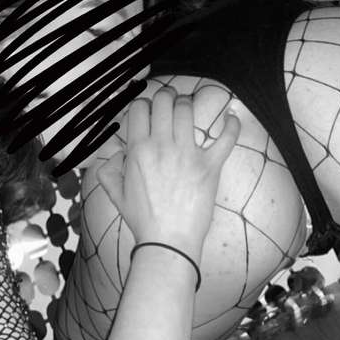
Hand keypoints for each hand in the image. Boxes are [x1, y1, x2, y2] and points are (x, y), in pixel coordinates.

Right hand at [96, 87, 239, 264]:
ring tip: (187, 110)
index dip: (143, 105)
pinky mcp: (210, 165)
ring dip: (186, 105)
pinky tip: (231, 117)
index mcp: (138, 150)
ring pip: (187, 109)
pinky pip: (226, 138)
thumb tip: (116, 153)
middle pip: (164, 100)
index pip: (139, 107)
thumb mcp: (114, 193)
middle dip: (165, 97)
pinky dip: (232, 125)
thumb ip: (107, 169)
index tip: (148, 113)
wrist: (168, 243)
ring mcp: (187, 154)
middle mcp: (162, 146)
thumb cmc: (142, 219)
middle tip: (168, 104)